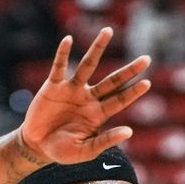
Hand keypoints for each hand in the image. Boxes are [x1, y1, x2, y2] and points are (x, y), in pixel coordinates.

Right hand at [20, 28, 151, 163]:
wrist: (37, 146)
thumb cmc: (63, 152)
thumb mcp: (85, 151)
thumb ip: (105, 141)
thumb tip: (129, 131)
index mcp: (98, 115)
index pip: (119, 100)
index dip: (132, 92)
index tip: (148, 83)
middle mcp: (88, 99)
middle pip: (112, 81)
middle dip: (129, 70)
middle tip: (147, 58)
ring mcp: (72, 90)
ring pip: (88, 65)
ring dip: (98, 49)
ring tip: (108, 31)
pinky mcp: (53, 86)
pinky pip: (59, 67)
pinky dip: (62, 54)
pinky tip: (68, 40)